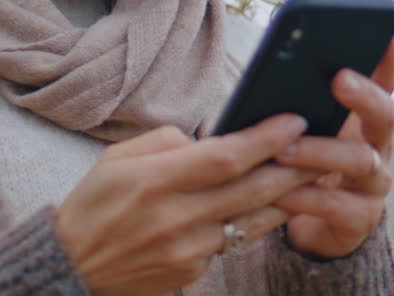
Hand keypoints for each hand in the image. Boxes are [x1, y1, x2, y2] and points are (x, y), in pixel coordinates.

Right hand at [55, 114, 317, 295]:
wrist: (71, 266)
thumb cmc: (95, 203)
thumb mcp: (118, 158)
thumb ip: (168, 142)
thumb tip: (211, 139)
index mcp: (153, 181)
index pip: (224, 157)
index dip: (264, 139)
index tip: (294, 121)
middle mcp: (174, 218)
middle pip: (250, 190)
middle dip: (292, 167)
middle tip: (323, 147)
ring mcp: (185, 251)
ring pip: (252, 221)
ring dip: (286, 197)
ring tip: (313, 175)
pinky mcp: (191, 273)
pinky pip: (231, 242)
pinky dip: (253, 222)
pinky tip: (270, 205)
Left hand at [272, 35, 393, 258]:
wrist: (309, 226)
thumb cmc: (302, 164)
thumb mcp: (302, 126)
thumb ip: (298, 98)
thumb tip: (277, 59)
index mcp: (364, 117)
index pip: (384, 80)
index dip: (389, 59)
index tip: (389, 35)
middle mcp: (378, 146)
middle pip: (385, 115)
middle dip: (364, 95)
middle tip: (338, 78)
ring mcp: (373, 184)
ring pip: (359, 161)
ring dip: (319, 152)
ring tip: (282, 150)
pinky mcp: (359, 220)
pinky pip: (336, 207)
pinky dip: (305, 197)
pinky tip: (279, 191)